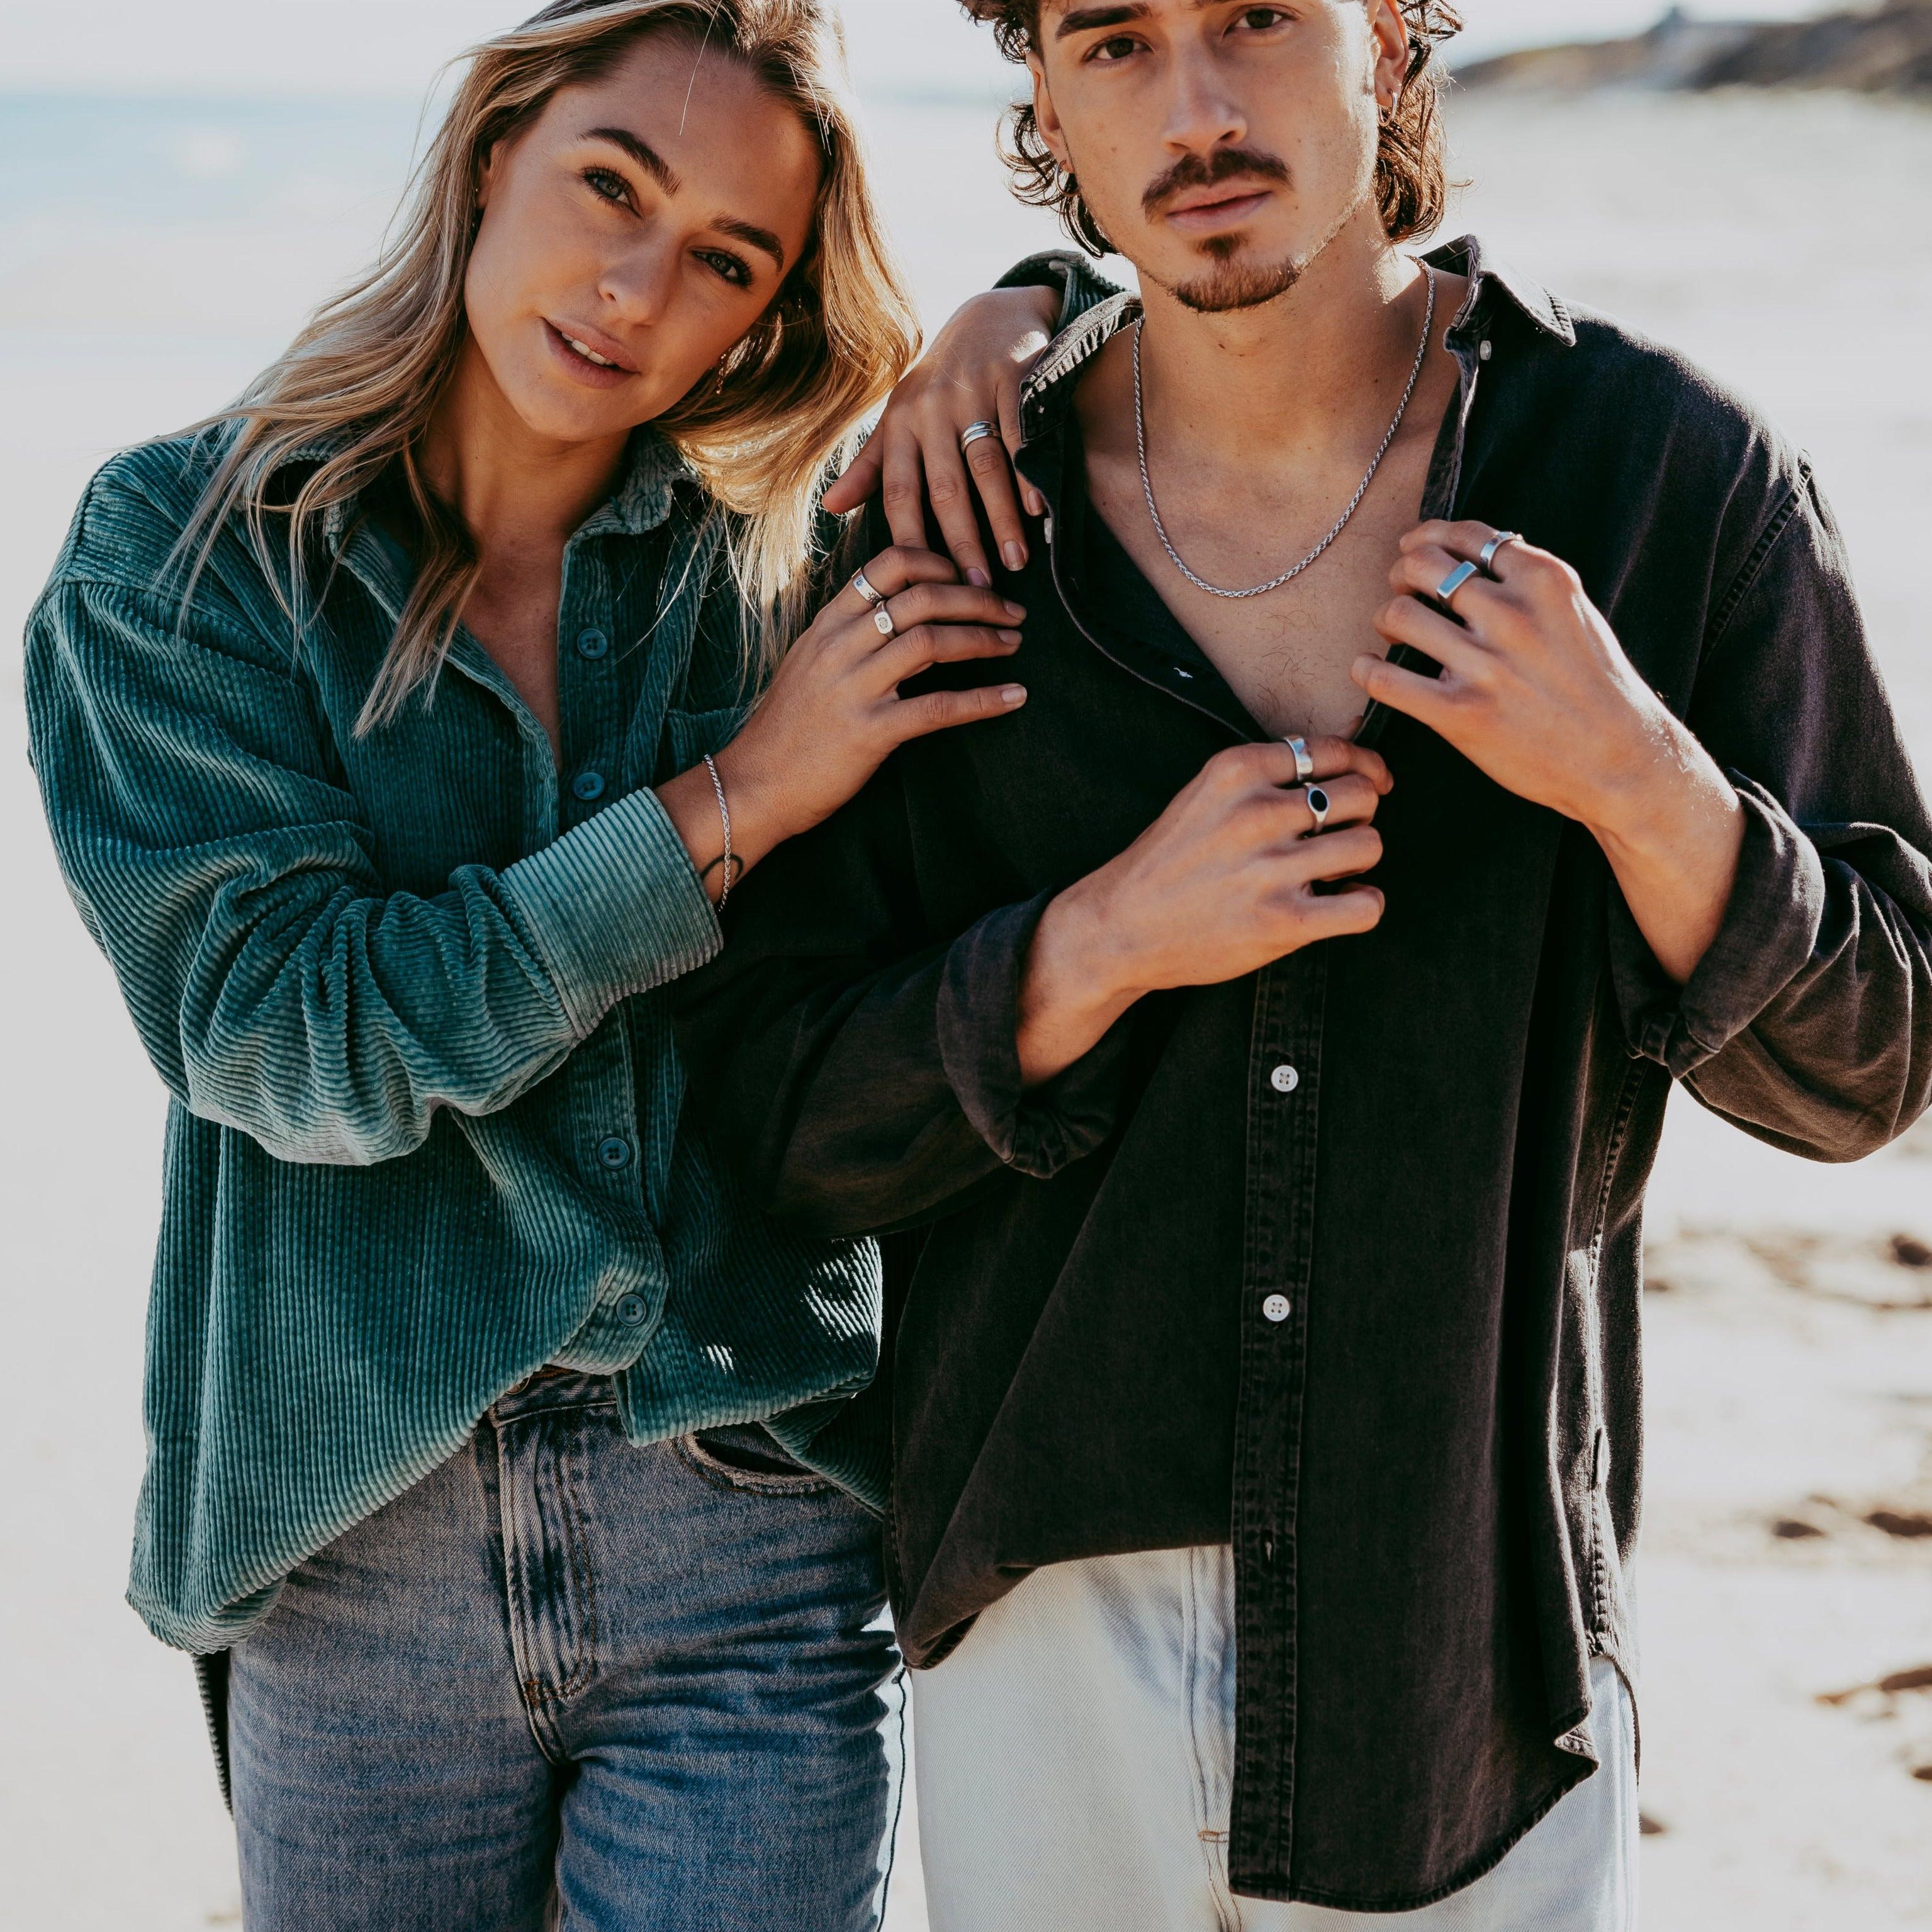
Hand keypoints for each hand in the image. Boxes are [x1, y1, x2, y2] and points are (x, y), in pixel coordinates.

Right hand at [658, 548, 1026, 895]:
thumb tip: (897, 614)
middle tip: (1011, 611)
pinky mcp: (870, 732)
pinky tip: (1013, 697)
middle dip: (977, 598)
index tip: (968, 577)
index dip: (939, 562)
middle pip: (921, 596)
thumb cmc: (787, 729)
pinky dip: (983, 700)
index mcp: (828, 624)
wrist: (754, 784)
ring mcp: (854, 688)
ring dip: (984, 639)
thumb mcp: (809, 665)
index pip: (889, 564)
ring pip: (932, 642)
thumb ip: (849, 635)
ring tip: (1013, 643)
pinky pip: (937, 708)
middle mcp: (840, 647)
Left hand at [821, 285, 1057, 587]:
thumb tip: (830, 508)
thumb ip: (871, 466)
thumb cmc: (939, 383)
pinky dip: (1030, 475)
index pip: (900, 493)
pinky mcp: (1012, 378)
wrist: (989, 318)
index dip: (911, 539)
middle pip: (946, 489)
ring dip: (1002, 519)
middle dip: (962, 543)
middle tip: (976, 589)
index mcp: (900, 425)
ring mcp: (973, 392)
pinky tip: (1040, 513)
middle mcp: (932, 409)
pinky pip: (1022, 437)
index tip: (924, 585)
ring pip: (987, 468)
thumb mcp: (898, 418)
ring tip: (1015, 563)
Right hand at [1017, 738, 1391, 1085]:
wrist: (1119, 927)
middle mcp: (1255, 814)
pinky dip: (1364, 903)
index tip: (1373, 783)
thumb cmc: (1169, 862)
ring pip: (1369, 845)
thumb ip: (1263, 777)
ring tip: (1331, 873)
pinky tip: (1340, 904)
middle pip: (1360, 795)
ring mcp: (1269, 870)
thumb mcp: (1204, 795)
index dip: (1364, 766)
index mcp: (1235, 772)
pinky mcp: (1282, 922)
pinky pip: (1366, 906)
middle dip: (1360, 814)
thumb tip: (1349, 768)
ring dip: (1358, 860)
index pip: (1332, 751)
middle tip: (1337, 836)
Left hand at [1357, 520, 1743, 981]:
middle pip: (1422, 566)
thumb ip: (1529, 583)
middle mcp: (1512, 616)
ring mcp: (1486, 666)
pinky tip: (1369, 670)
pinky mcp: (1461, 714)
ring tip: (1392, 634)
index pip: (1466, 535)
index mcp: (1543, 581)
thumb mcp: (1576, 614)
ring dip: (1385, 620)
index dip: (1429, 538)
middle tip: (1400, 592)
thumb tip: (1477, 554)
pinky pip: (1385, 680)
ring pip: (1398, 615)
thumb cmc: (1596, 687)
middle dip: (1401, 574)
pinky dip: (1366, 670)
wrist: (1621, 759)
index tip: (1415, 549)